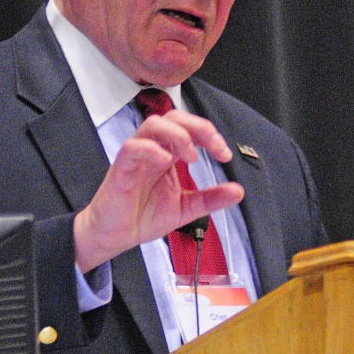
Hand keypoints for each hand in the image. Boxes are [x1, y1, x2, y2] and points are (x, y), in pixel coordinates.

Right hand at [73, 110, 243, 272]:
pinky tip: (166, 161)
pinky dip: (152, 149)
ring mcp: (137, 157)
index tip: (224, 154)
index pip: (190, 130)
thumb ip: (210, 198)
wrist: (115, 236)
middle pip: (174, 117)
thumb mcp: (186, 208)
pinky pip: (133, 147)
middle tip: (214, 147)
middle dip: (198, 127)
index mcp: (169, 155)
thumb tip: (238, 190)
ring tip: (191, 156)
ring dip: (177, 134)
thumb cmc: (143, 216)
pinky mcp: (121, 168)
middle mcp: (154, 151)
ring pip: (153, 125)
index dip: (210, 135)